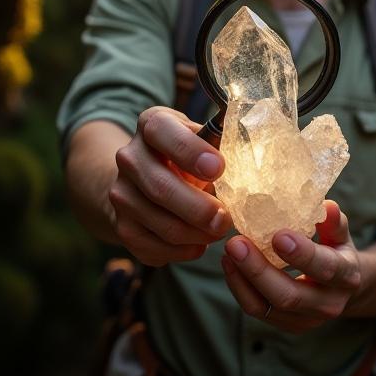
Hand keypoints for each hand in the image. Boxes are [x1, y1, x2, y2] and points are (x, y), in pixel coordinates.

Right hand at [109, 106, 231, 266]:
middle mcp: (129, 157)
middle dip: (198, 209)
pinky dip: (184, 250)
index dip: (189, 150)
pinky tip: (200, 242)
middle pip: (160, 188)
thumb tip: (254, 158)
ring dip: (197, 234)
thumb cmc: (186, 154)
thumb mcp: (200, 137)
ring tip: (219, 231)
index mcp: (151, 124)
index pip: (161, 131)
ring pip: (162, 224)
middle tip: (226, 220)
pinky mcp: (123, 227)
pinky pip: (155, 248)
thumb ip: (219, 144)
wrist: (144, 177)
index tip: (218, 168)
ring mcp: (121, 194)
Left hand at [221, 200, 360, 333]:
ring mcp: (305, 319)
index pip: (326, 268)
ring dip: (242, 279)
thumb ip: (333, 222)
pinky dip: (239, 287)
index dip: (303, 254)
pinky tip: (229, 264)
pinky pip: (256, 309)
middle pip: (289, 296)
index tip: (278, 235)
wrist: (342, 288)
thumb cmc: (337, 250)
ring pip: (266, 307)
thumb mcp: (341, 234)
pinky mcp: (286, 324)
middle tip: (235, 243)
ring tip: (228, 251)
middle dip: (259, 270)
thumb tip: (327, 206)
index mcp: (346, 276)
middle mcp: (328, 304)